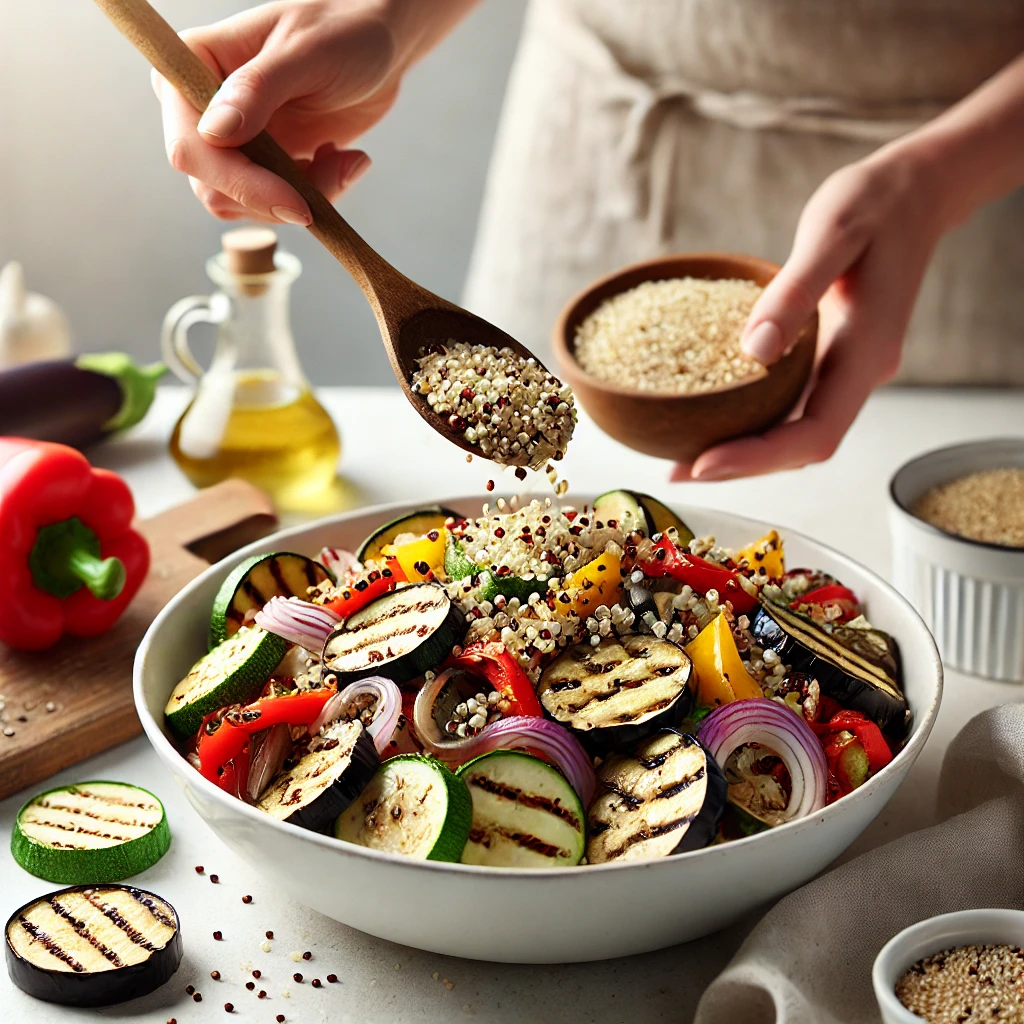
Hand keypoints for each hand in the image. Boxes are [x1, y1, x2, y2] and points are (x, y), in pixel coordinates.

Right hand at [154, 0, 401, 222]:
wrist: (376, 43)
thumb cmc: (341, 29)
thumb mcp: (305, 51)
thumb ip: (257, 89)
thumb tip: (214, 132)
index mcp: (194, 66)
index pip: (190, 147)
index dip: (238, 183)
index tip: (294, 203)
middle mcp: (201, 110)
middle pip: (215, 189)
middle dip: (278, 197)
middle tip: (335, 174)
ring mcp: (233, 142)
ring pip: (248, 206)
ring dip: (305, 196)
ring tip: (345, 160)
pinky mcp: (264, 165)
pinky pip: (278, 207)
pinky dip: (319, 194)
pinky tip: (344, 160)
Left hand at [671, 145, 944, 481]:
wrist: (916, 191)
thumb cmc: (874, 203)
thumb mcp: (832, 233)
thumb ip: (795, 292)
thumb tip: (754, 350)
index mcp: (866, 351)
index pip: (816, 433)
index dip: (759, 458)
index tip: (703, 465)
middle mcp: (861, 372)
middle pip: (803, 447)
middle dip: (742, 467)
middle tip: (678, 473)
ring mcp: (849, 369)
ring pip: (798, 432)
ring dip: (747, 452)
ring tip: (686, 457)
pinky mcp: (833, 358)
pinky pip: (794, 404)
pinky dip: (755, 420)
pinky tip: (715, 414)